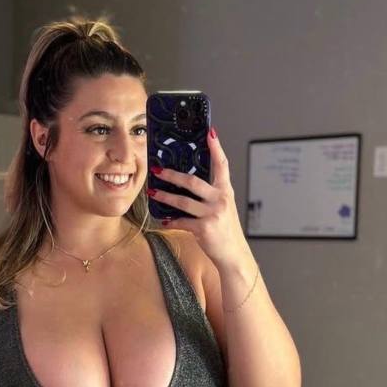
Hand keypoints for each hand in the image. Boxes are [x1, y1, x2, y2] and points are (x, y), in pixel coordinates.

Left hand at [149, 128, 248, 267]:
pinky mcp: (204, 228)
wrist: (233, 254)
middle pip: (192, 181)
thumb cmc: (225, 230)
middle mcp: (220, 200)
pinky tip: (163, 221)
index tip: (209, 133)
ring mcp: (212, 214)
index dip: (216, 148)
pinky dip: (171, 221)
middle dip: (172, 175)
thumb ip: (211, 195)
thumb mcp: (223, 208)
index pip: (222, 164)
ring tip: (152, 192)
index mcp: (225, 192)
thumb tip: (188, 184)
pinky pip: (181, 221)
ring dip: (164, 197)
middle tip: (158, 170)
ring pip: (182, 201)